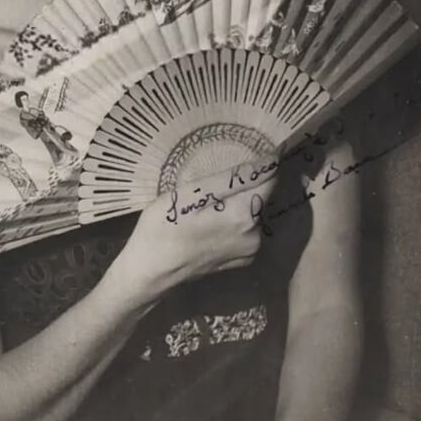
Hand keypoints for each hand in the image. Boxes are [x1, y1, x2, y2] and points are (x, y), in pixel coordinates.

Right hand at [114, 153, 279, 299]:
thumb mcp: (191, 193)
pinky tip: (213, 218)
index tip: (252, 148)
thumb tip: (268, 161)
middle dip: (248, 181)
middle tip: (221, 173)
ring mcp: (249, 251)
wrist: (150, 272)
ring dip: (240, 200)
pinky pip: (246, 229)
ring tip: (213, 197)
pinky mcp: (240, 261)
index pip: (270, 177)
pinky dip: (235, 218)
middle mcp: (255, 235)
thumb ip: (231, 178)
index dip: (263, 160)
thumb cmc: (164, 227)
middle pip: (261, 195)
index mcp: (244, 215)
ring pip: (253, 212)